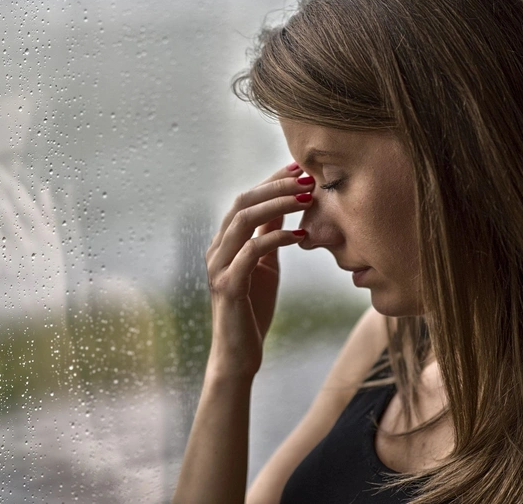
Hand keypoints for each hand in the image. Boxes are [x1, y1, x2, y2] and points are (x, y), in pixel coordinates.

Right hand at [205, 162, 314, 378]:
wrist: (238, 354)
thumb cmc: (253, 310)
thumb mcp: (264, 266)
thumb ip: (268, 237)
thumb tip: (283, 207)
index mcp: (224, 242)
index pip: (245, 200)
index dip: (271, 181)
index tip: (298, 168)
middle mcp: (215, 249)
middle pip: (242, 203)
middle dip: (276, 186)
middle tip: (307, 179)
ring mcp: (218, 267)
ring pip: (243, 221)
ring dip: (278, 205)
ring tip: (307, 199)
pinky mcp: (228, 286)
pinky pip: (251, 252)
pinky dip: (277, 238)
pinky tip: (301, 236)